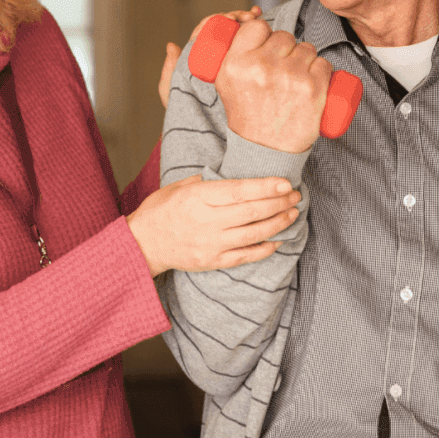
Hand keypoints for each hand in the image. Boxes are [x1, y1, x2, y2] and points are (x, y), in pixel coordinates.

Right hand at [126, 174, 299, 275]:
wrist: (143, 244)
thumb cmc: (160, 210)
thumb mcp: (179, 186)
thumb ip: (208, 181)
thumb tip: (235, 176)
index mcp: (198, 198)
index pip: (240, 191)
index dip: (266, 187)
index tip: (285, 183)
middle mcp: (207, 221)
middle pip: (252, 212)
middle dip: (278, 203)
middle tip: (295, 196)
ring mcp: (211, 244)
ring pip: (253, 234)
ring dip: (277, 223)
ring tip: (292, 214)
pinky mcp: (213, 261)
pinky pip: (246, 256)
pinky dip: (265, 249)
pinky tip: (279, 240)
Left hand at [159, 6, 262, 108]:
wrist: (207, 130)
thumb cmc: (187, 112)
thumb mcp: (172, 93)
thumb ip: (169, 71)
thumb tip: (171, 45)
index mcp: (196, 56)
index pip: (206, 29)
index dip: (218, 19)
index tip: (231, 18)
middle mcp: (213, 55)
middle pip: (223, 27)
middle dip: (236, 17)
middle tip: (248, 17)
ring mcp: (228, 60)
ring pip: (236, 34)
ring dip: (246, 20)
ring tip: (255, 16)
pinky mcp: (241, 68)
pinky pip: (247, 45)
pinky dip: (254, 31)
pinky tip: (262, 21)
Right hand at [216, 19, 330, 152]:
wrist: (265, 150)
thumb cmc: (247, 115)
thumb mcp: (225, 83)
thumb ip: (228, 54)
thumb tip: (243, 24)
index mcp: (237, 63)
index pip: (257, 26)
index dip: (265, 35)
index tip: (268, 48)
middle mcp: (262, 67)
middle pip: (284, 36)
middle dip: (286, 49)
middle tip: (282, 69)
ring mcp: (290, 77)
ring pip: (307, 48)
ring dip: (305, 59)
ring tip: (295, 79)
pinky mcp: (314, 89)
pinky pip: (324, 64)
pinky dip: (322, 71)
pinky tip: (313, 82)